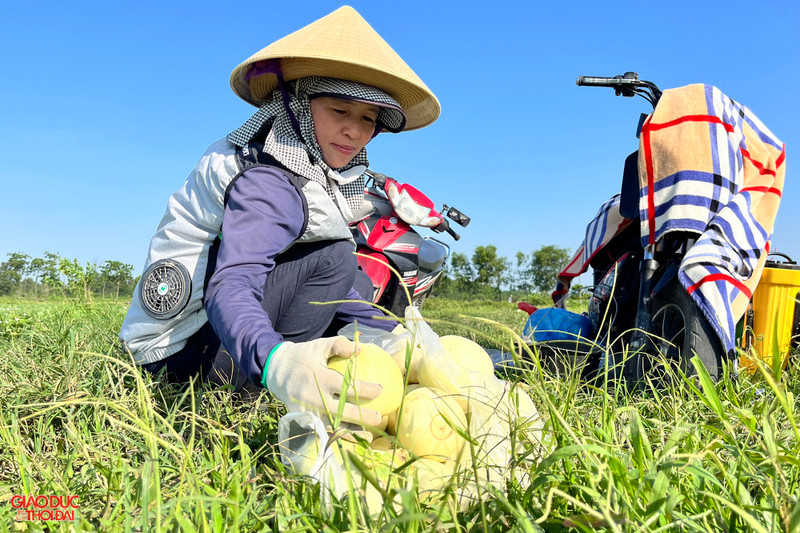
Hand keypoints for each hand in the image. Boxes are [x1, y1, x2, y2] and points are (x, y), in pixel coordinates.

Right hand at [265, 336, 382, 426]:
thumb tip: (360, 350)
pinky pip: (322, 429)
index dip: (366, 390)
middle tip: (379, 418)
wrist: (275, 370)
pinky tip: (351, 438)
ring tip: (369, 436)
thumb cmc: (303, 356)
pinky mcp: (302, 419)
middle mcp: (314, 397)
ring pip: (333, 425)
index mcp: (320, 378)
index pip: (347, 387)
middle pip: (342, 411)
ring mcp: (307, 411)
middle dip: (362, 417)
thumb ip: (339, 345)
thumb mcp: (319, 346)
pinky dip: (337, 435)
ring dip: (352, 432)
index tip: (380, 390)